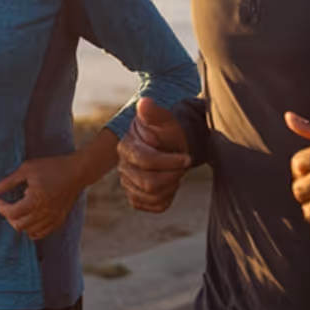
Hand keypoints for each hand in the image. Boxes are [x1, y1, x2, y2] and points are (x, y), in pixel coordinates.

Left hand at [0, 154, 85, 240]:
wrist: (77, 171)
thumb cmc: (51, 167)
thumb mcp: (27, 169)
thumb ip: (6, 182)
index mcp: (34, 200)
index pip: (10, 214)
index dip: (1, 208)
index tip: (0, 199)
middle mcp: (43, 213)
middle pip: (17, 225)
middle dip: (9, 216)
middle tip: (9, 204)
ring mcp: (52, 219)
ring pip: (28, 231)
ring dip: (19, 223)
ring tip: (20, 209)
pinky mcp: (58, 221)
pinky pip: (40, 234)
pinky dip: (32, 230)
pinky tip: (30, 218)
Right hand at [117, 98, 190, 212]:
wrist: (171, 146)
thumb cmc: (168, 132)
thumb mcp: (166, 121)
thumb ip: (155, 113)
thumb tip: (145, 103)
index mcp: (126, 146)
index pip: (145, 160)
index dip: (169, 162)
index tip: (187, 158)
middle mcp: (123, 166)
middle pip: (148, 182)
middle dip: (173, 174)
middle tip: (183, 165)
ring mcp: (127, 184)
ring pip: (152, 196)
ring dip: (172, 185)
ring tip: (177, 172)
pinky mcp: (136, 198)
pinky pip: (155, 206)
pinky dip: (169, 197)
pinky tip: (171, 183)